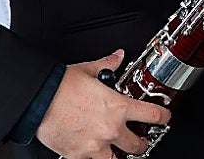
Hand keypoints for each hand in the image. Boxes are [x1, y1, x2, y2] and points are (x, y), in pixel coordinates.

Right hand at [35, 50, 170, 158]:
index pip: (152, 115)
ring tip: (117, 151)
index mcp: (117, 107)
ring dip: (118, 155)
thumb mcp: (88, 70)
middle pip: (137, 146)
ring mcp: (96, 145)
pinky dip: (94, 157)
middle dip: (141, 144)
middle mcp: (110, 129)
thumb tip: (116, 56)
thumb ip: (107, 64)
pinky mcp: (79, 155)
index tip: (165, 118)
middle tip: (141, 141)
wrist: (38, 100)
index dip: (163, 117)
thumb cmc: (61, 86)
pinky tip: (92, 152)